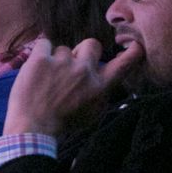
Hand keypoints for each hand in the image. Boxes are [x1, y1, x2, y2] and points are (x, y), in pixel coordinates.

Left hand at [3, 37, 142, 138]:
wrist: (34, 128)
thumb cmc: (63, 123)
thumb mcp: (92, 113)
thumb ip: (101, 93)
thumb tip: (106, 78)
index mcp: (99, 86)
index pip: (123, 65)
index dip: (132, 53)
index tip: (137, 45)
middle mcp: (85, 71)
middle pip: (91, 44)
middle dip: (83, 51)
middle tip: (72, 64)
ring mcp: (63, 63)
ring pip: (63, 49)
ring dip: (56, 60)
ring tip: (47, 80)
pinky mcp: (42, 59)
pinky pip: (44, 44)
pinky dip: (40, 53)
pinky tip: (37, 69)